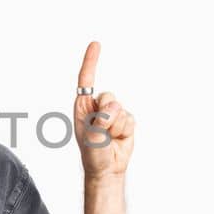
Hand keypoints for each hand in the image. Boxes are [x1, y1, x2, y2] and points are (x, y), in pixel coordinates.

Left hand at [73, 41, 134, 179]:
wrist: (108, 169)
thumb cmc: (93, 154)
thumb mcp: (92, 138)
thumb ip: (101, 121)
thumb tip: (113, 108)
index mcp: (83, 106)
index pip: (86, 79)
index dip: (91, 61)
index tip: (96, 44)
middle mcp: (97, 107)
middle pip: (108, 96)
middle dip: (108, 115)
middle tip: (102, 132)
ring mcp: (112, 113)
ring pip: (121, 109)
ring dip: (117, 126)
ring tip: (109, 138)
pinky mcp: (125, 120)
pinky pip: (130, 118)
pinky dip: (126, 130)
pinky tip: (119, 139)